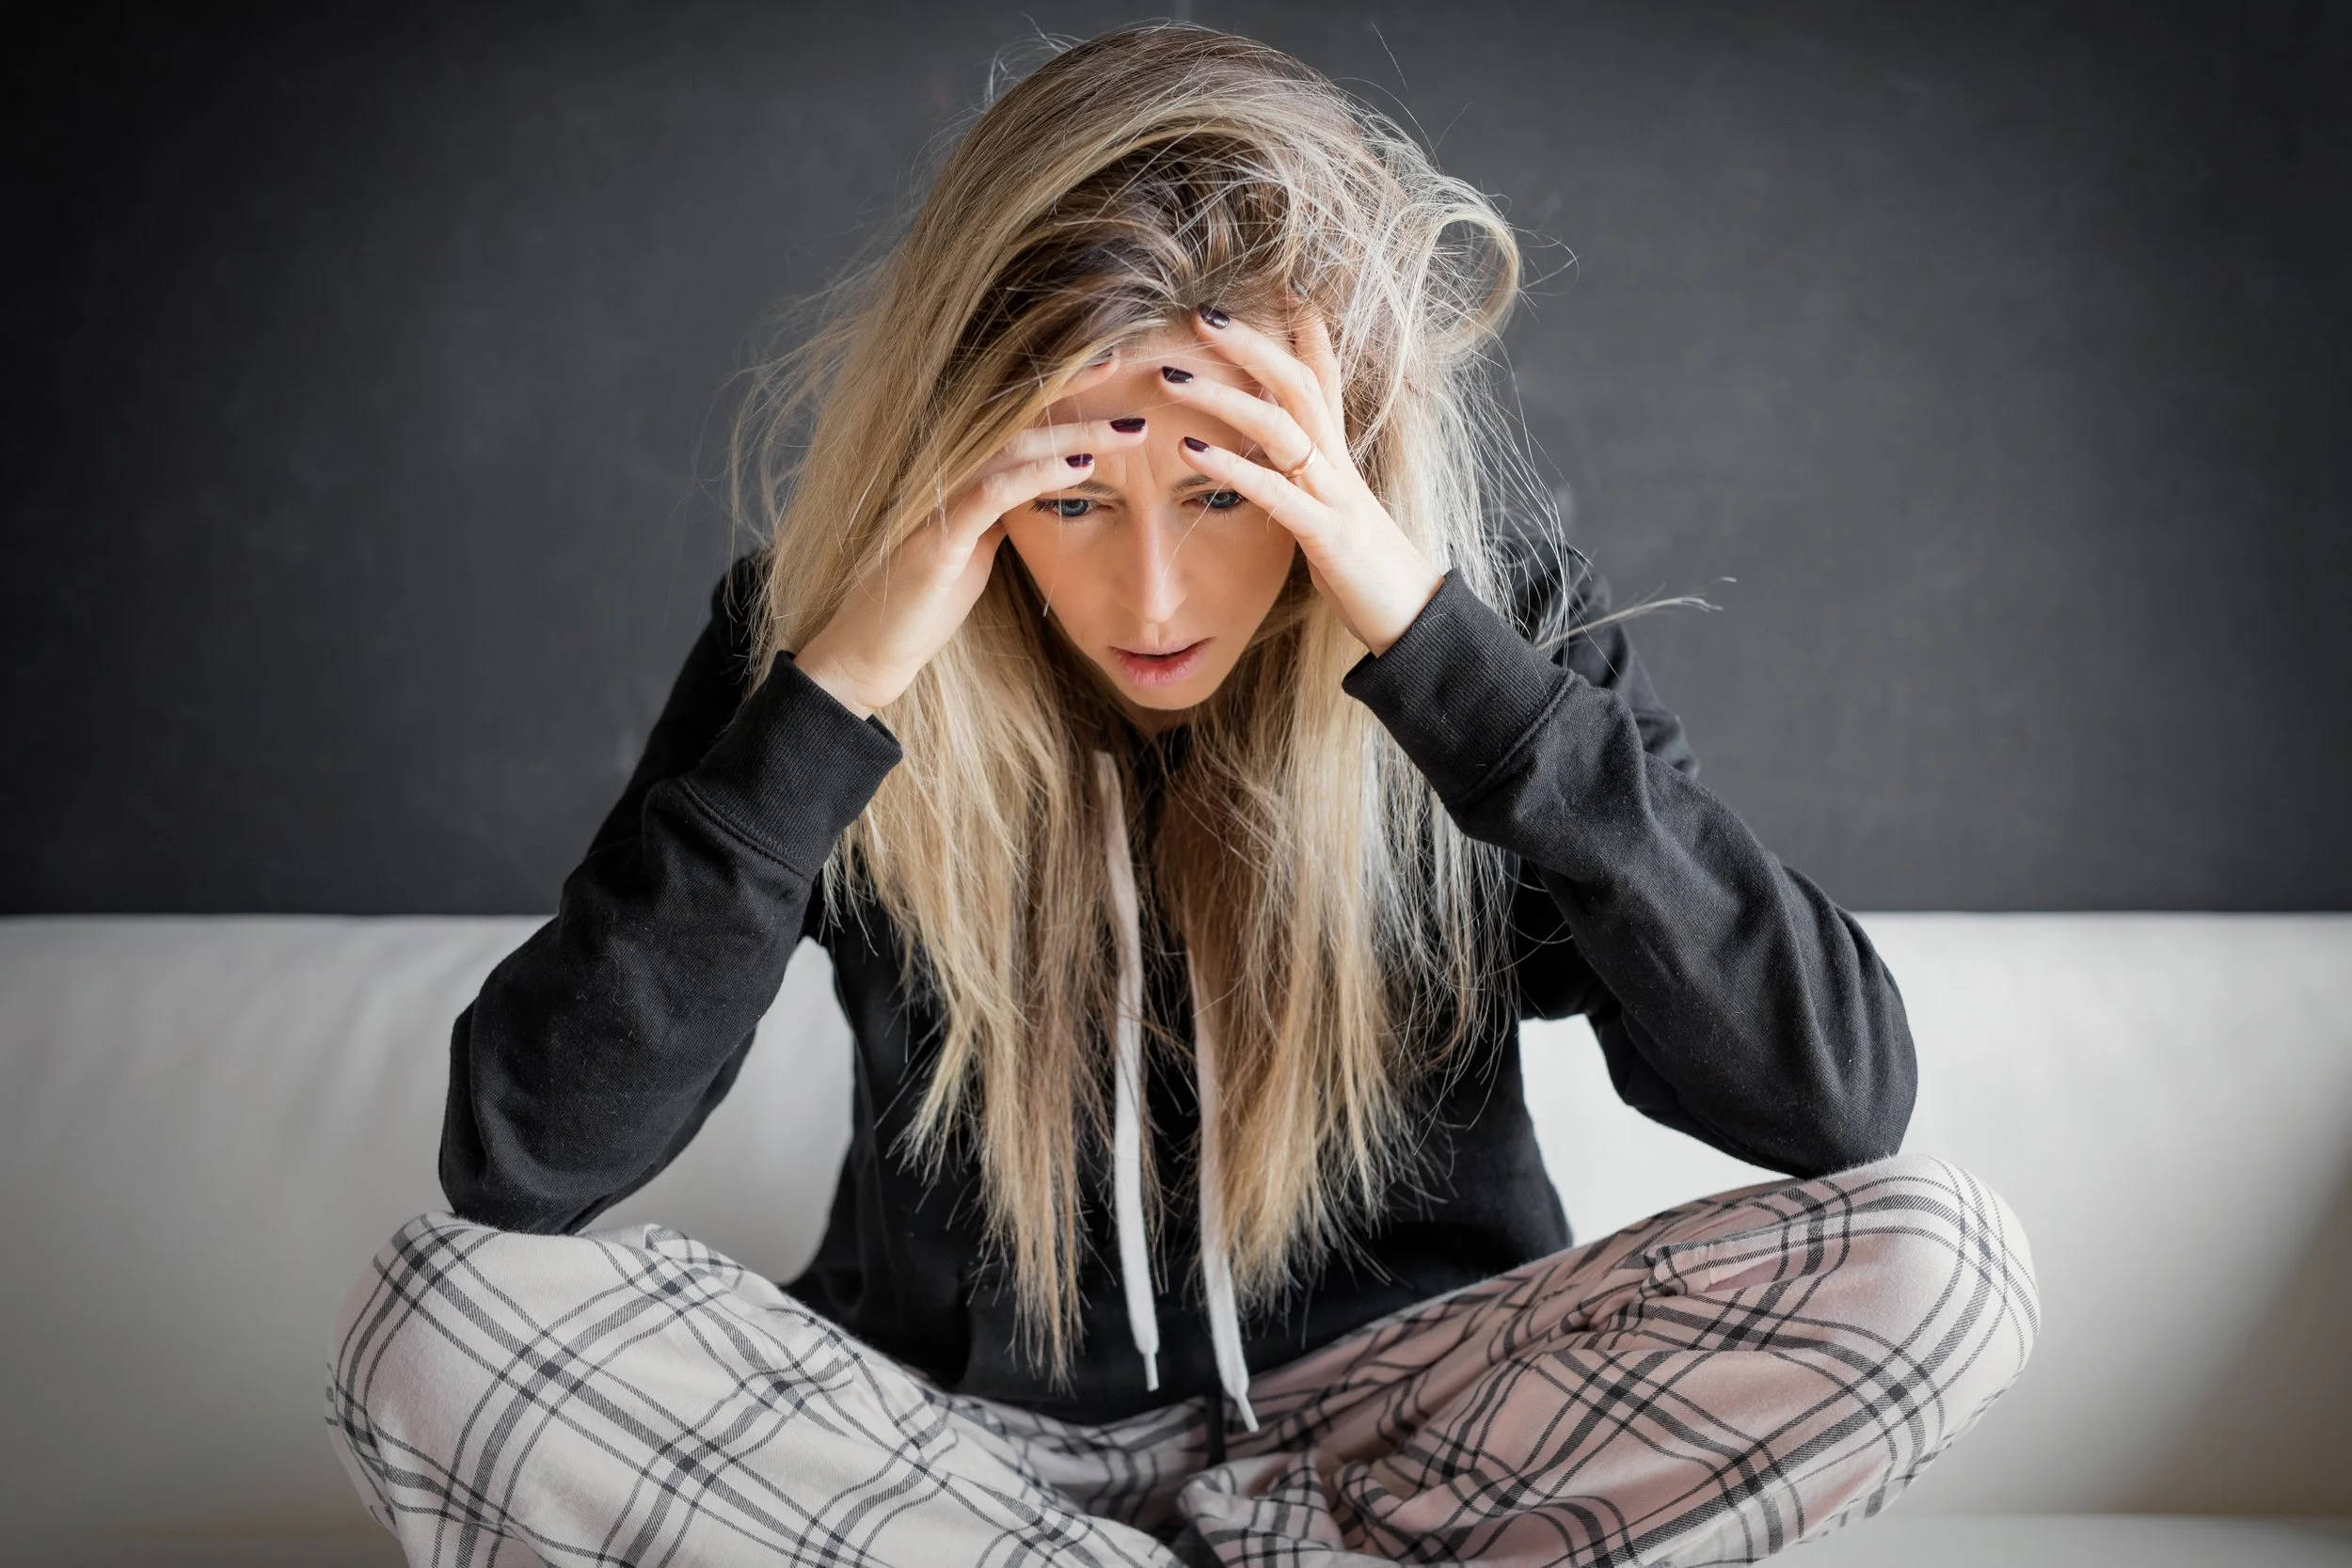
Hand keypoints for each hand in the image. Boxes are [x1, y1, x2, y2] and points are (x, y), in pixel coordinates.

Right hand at [794, 357, 1143, 717]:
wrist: (872, 650)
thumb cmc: (925, 600)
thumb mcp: (977, 544)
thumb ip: (1001, 507)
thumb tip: (1041, 483)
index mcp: (954, 472)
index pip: (1012, 416)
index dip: (1057, 387)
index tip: (1107, 366)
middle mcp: (942, 473)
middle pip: (1016, 417)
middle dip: (1073, 390)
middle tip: (1124, 366)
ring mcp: (936, 502)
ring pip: (1012, 447)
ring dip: (1074, 435)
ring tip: (1126, 430)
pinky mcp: (937, 538)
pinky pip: (994, 493)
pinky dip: (1039, 476)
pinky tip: (1081, 468)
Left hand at [1157, 304, 1443, 654]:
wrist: (1417, 625)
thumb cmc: (1368, 573)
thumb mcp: (1334, 513)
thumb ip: (1305, 480)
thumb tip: (1274, 460)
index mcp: (1339, 457)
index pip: (1324, 376)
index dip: (1305, 330)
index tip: (1279, 285)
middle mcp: (1340, 464)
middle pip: (1298, 382)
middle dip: (1250, 343)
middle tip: (1199, 313)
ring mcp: (1336, 497)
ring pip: (1283, 427)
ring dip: (1223, 396)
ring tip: (1172, 376)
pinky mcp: (1328, 536)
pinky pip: (1276, 493)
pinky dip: (1233, 468)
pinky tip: (1191, 451)